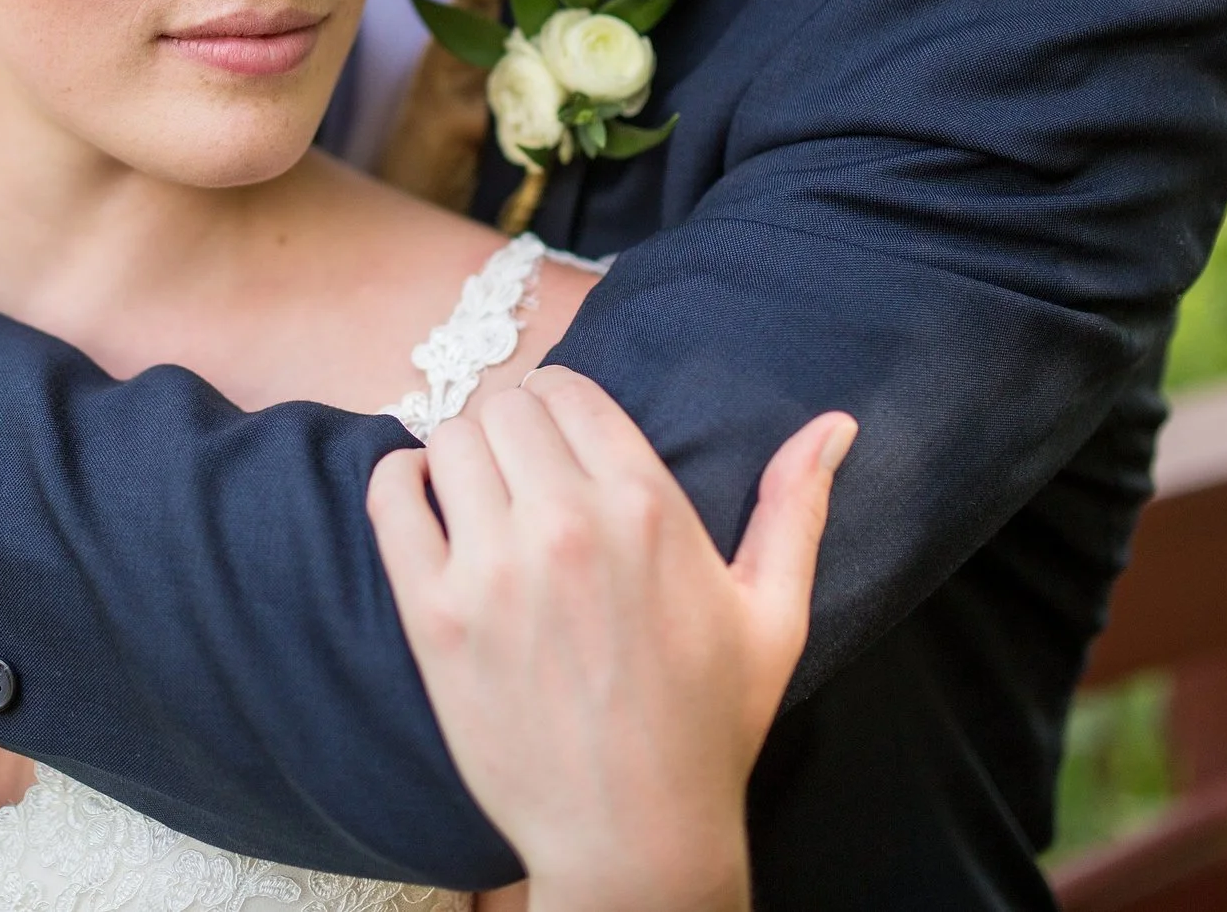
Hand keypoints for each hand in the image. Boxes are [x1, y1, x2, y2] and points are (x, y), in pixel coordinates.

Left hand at [368, 369, 855, 911]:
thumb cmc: (707, 726)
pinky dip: (402, 480)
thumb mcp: (772, 615)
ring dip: (462, 455)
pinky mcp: (433, 616)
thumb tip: (835, 424)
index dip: (559, 405)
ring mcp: (492, 570)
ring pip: (451, 441)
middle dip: (514, 429)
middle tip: (523, 473)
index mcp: (645, 508)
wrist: (634, 836)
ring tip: (481, 494)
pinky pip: (391, 496)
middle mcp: (565, 525)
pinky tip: (425, 500)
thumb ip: (797, 507)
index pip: (568, 390)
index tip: (560, 441)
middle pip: (505, 407)